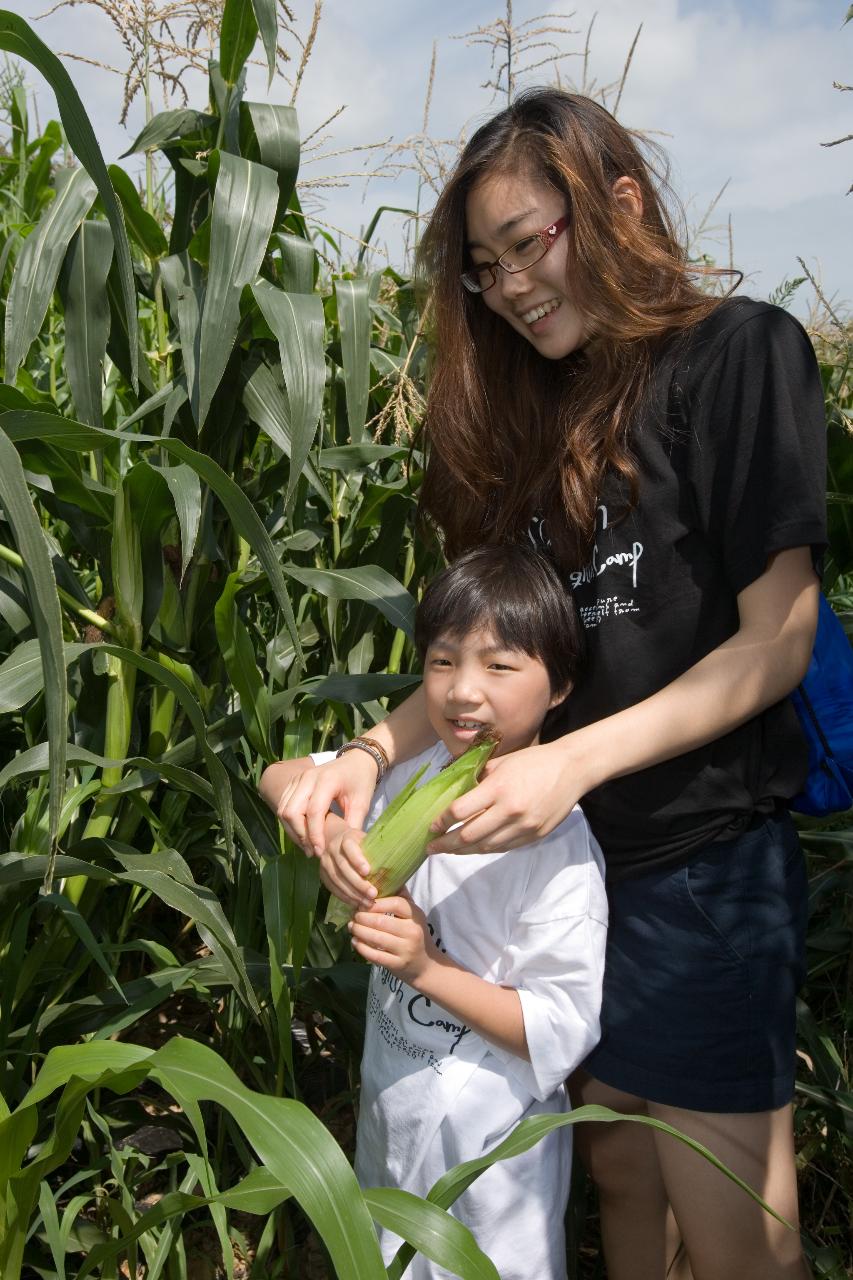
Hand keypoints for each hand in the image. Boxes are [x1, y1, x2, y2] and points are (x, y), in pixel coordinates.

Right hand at [277, 750, 378, 855]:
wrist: (356, 761)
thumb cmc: (361, 782)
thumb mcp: (362, 804)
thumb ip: (353, 826)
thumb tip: (346, 850)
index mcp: (327, 780)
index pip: (313, 811)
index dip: (314, 834)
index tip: (320, 851)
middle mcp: (308, 777)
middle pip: (292, 811)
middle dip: (300, 835)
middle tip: (312, 851)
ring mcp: (298, 778)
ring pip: (284, 809)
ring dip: (293, 830)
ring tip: (307, 845)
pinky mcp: (293, 782)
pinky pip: (283, 805)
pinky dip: (289, 822)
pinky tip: (302, 833)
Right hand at [319, 827, 376, 908]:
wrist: (338, 841)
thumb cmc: (361, 844)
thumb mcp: (369, 842)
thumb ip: (378, 851)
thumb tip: (399, 862)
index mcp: (346, 838)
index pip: (350, 847)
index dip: (357, 860)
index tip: (368, 871)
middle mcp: (332, 848)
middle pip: (343, 867)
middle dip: (358, 883)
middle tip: (373, 894)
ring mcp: (325, 862)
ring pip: (337, 880)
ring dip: (353, 894)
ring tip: (368, 903)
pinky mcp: (322, 875)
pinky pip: (333, 888)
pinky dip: (345, 897)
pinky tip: (357, 904)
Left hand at [349, 892, 437, 985]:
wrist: (424, 965)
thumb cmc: (414, 934)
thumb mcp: (413, 914)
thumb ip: (401, 896)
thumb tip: (385, 873)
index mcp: (416, 915)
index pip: (396, 903)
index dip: (376, 903)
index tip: (363, 902)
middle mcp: (412, 932)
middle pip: (381, 921)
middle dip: (362, 917)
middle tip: (353, 915)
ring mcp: (405, 949)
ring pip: (375, 938)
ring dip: (359, 931)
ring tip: (351, 926)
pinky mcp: (397, 964)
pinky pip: (375, 955)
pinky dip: (361, 948)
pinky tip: (355, 941)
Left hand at [428, 739, 580, 853]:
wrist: (572, 769)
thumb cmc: (534, 761)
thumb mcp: (501, 762)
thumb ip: (478, 779)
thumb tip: (454, 792)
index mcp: (498, 788)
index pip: (460, 811)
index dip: (441, 822)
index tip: (431, 826)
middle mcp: (509, 810)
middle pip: (468, 836)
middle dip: (445, 844)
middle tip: (431, 847)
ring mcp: (523, 826)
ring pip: (485, 847)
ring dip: (462, 851)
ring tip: (448, 850)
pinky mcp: (534, 836)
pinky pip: (503, 848)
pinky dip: (485, 849)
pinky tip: (473, 847)